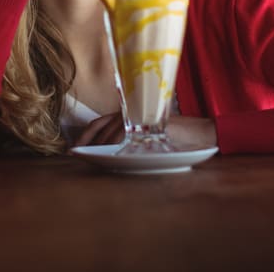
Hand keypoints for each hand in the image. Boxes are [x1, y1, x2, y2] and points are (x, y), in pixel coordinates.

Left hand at [71, 114, 216, 149]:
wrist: (200, 134)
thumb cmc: (174, 140)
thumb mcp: (145, 142)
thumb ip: (127, 144)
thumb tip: (103, 157)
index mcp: (127, 115)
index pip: (98, 123)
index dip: (84, 136)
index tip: (74, 150)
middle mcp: (130, 113)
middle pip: (100, 126)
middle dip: (86, 142)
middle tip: (77, 155)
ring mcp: (140, 116)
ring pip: (111, 130)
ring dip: (101, 147)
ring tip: (95, 159)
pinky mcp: (148, 122)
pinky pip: (126, 131)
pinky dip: (117, 143)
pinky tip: (113, 154)